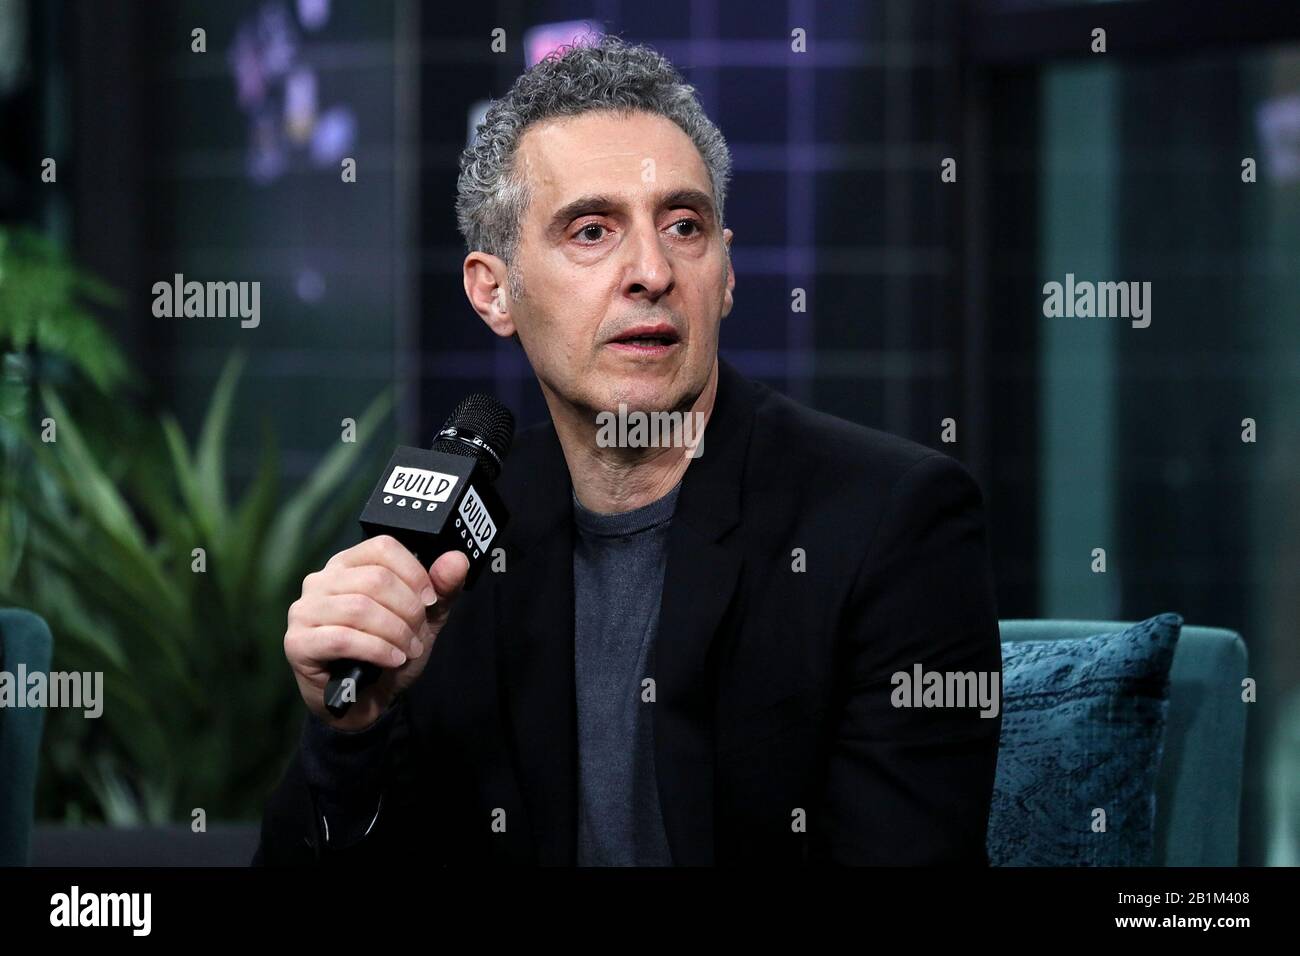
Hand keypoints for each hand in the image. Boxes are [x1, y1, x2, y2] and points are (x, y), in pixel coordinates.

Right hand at [284, 535, 470, 731]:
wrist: (367, 700)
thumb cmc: (388, 652)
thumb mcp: (423, 619)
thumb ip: (441, 589)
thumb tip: (456, 560)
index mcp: (347, 564)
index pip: (382, 547)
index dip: (414, 573)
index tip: (429, 602)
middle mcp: (320, 581)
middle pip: (375, 579)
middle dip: (408, 611)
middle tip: (417, 635)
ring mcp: (304, 611)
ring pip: (360, 608)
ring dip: (395, 633)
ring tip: (407, 651)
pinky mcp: (297, 643)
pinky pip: (343, 638)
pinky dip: (376, 650)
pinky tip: (392, 660)